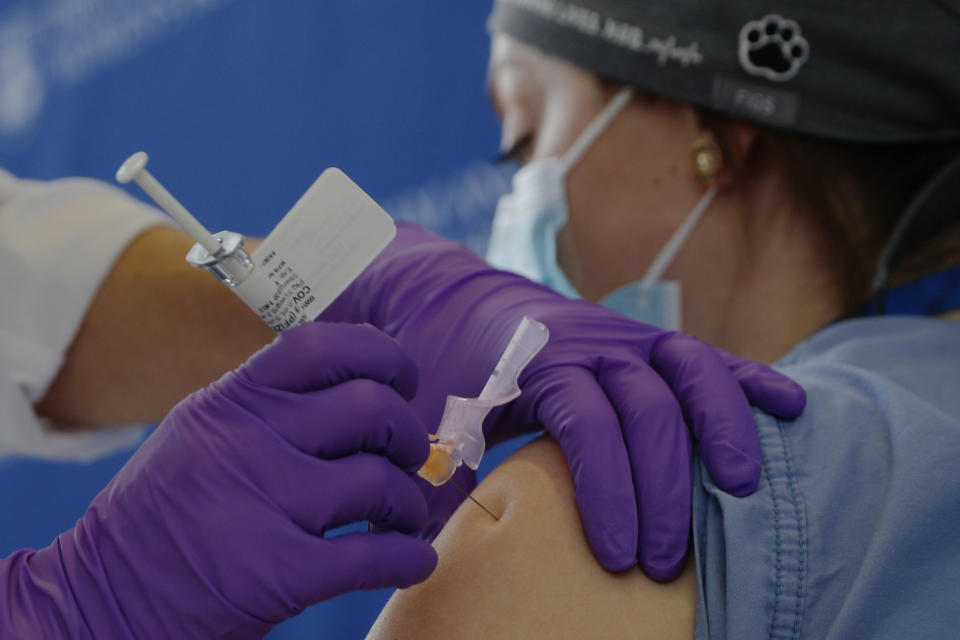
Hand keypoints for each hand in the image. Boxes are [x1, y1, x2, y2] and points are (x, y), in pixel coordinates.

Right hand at [1, 322, 435, 638]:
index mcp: (231, 402)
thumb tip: (366, 393)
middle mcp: (246, 441)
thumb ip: (271, 409)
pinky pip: (376, 555)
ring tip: (405, 515)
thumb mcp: (203, 435)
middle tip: (410, 456)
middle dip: (408, 434)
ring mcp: (261, 505)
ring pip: (380, 480)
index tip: (404, 380)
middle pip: (371, 407)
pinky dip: (410, 557)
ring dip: (411, 500)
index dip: (382, 356)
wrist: (97, 601)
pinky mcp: (278, 573)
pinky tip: (411, 559)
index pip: (322, 346)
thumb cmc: (164, 517)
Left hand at [322, 223, 804, 580]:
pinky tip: (791, 406)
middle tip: (666, 563)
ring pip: (691, 369)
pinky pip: (707, 352)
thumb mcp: (433, 420)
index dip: (609, 493)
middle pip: (648, 409)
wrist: (453, 297)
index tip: (618, 557)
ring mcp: (625, 334)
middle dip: (664, 491)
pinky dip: (749, 378)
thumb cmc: (445, 370)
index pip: (588, 427)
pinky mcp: (646, 336)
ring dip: (725, 427)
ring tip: (744, 491)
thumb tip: (441, 551)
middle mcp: (590, 343)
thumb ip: (442, 477)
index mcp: (535, 363)